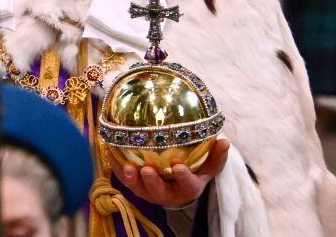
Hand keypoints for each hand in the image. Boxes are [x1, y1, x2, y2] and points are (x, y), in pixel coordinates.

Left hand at [109, 138, 229, 207]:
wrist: (179, 177)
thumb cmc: (196, 168)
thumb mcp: (209, 163)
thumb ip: (217, 155)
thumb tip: (225, 141)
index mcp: (188, 188)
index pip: (188, 186)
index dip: (184, 177)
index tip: (179, 166)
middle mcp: (168, 193)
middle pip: (159, 192)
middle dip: (152, 182)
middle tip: (147, 169)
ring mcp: (150, 191)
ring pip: (139, 189)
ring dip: (132, 179)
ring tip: (127, 166)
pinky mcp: (136, 185)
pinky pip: (124, 178)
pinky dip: (117, 166)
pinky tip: (109, 151)